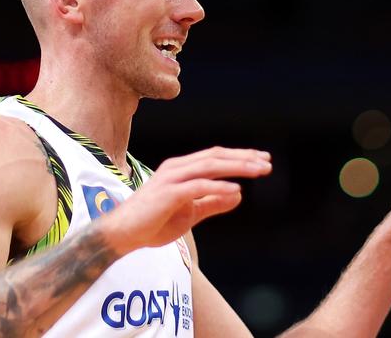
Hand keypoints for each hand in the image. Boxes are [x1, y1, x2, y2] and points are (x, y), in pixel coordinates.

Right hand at [99, 147, 271, 255]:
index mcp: (181, 169)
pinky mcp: (168, 193)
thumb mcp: (190, 213)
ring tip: (259, 170)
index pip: (215, 157)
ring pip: (209, 166)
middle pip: (215, 156)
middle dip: (244, 158)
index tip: (262, 160)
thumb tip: (239, 194)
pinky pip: (198, 186)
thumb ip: (213, 202)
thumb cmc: (153, 222)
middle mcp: (176, 168)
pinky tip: (236, 189)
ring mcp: (171, 179)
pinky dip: (218, 186)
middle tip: (267, 163)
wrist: (122, 234)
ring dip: (237, 166)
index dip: (239, 157)